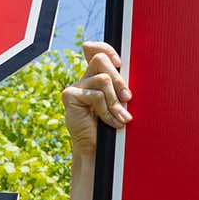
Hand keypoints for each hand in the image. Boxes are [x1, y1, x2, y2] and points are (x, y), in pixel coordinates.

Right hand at [63, 42, 131, 156]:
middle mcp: (84, 79)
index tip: (119, 63)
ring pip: (103, 80)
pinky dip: (107, 111)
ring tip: (121, 118)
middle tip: (128, 98)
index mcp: (96, 76)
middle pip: (101, 60)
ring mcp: (75, 87)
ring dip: (115, 101)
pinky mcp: (70, 96)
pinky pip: (96, 95)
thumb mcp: (119, 102)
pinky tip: (110, 122)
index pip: (96, 50)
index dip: (107, 49)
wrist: (98, 149)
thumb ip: (119, 86)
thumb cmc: (112, 126)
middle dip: (119, 80)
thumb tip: (126, 69)